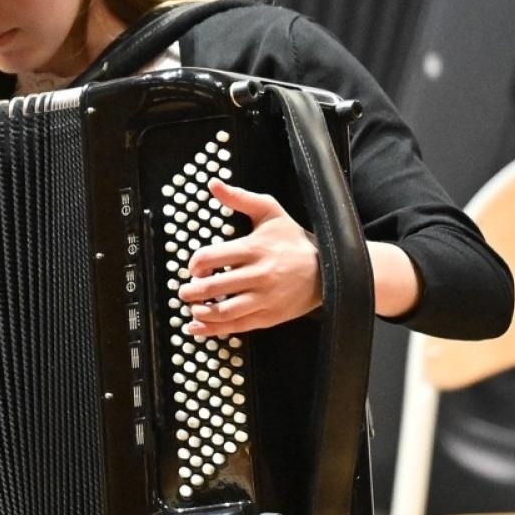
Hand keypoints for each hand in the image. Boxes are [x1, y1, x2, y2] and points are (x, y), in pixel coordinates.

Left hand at [177, 178, 321, 336]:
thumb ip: (240, 198)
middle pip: (212, 287)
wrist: (330, 269)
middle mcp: (258, 275)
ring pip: (223, 311)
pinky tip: (197, 327)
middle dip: (191, 291)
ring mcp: (264, 299)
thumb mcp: (270, 212)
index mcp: (253, 249)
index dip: (194, 264)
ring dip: (200, 312)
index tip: (194, 267)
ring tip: (192, 307)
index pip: (209, 258)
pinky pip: (236, 327)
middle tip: (185, 290)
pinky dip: (212, 330)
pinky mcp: (268, 317)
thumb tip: (214, 184)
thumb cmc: (294, 240)